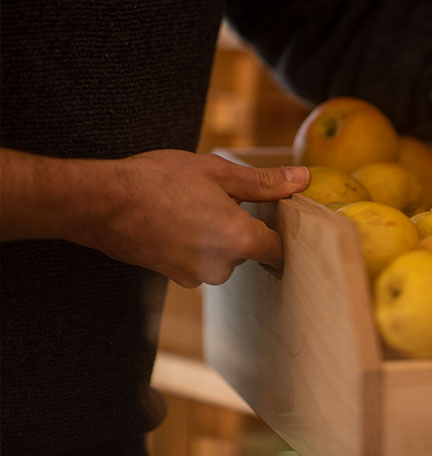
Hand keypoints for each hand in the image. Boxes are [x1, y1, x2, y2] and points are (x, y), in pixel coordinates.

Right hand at [72, 150, 308, 286]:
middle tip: (220, 198)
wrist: (99, 202)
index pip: (278, 249)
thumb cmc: (158, 181)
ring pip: (221, 255)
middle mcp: (221, 267)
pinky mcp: (173, 278)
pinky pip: (197, 260)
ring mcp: (194, 276)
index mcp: (239, 240)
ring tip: (191, 206)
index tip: (273, 214)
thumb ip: (264, 183)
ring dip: (215, 235)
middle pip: (248, 251)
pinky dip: (193, 243)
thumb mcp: (217, 172)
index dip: (278, 230)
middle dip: (241, 227)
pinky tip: (175, 220)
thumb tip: (302, 180)